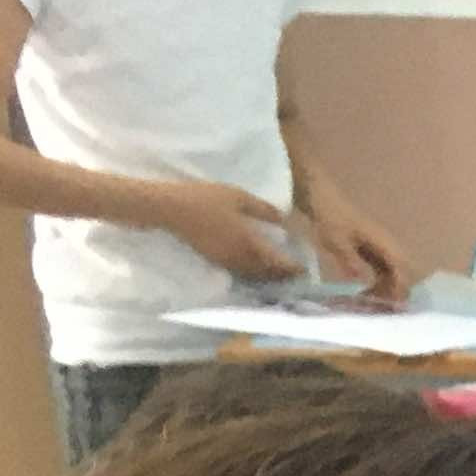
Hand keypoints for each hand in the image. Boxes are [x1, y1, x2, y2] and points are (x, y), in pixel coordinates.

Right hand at [157, 178, 303, 283]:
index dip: (293, 269)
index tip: (305, 270)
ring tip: (280, 276)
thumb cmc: (205, 199)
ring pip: (254, 277)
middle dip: (283, 277)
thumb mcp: (238, 196)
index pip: (277, 263)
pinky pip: (241, 274)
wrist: (171, 210)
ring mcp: (227, 263)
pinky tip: (256, 270)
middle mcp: (240, 259)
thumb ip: (262, 210)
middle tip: (296, 277)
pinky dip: (253, 275)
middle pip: (267, 275)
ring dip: (269, 279)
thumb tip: (282, 219)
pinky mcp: (216, 262)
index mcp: (249, 243)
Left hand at [302, 194, 414, 303]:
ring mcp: (377, 246)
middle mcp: (384, 244)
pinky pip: (380, 269)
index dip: (400, 287)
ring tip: (374, 304)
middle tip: (383, 309)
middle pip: (401, 272)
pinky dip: (378, 282)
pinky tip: (366, 292)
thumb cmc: (328, 215)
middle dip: (397, 292)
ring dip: (387, 288)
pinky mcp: (368, 248)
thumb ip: (350, 260)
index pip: (401, 268)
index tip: (392, 306)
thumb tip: (365, 281)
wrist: (317, 195)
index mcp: (381, 241)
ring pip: (392, 272)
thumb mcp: (336, 240)